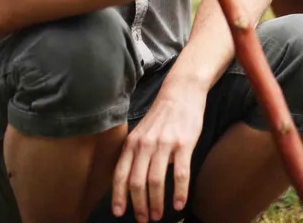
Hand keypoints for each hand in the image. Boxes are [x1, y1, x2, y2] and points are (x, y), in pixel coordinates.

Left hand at [111, 82, 207, 220]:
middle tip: (144, 219)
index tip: (119, 213)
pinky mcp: (184, 144)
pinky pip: (180, 174)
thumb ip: (135, 153)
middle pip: (137, 182)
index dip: (119, 196)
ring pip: (156, 181)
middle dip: (139, 205)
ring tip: (158, 216)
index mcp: (132, 143)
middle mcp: (145, 145)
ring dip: (156, 203)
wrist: (182, 92)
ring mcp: (164, 144)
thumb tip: (131, 181)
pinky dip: (179, 192)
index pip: (120, 175)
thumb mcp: (141, 132)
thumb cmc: (162, 116)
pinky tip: (179, 204)